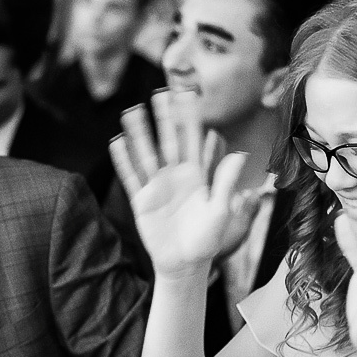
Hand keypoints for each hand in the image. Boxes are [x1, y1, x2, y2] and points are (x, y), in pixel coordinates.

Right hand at [110, 90, 258, 277]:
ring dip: (139, 133)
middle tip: (159, 93)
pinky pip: (131, 176)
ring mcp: (157, 187)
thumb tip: (239, 154)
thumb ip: (226, 182)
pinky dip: (124, 160)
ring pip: (146, 153)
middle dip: (164, 117)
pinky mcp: (141, 201)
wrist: (185, 264)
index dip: (190, 118)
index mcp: (197, 175)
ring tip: (132, 111)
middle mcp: (176, 176)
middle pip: (168, 140)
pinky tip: (117, 142)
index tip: (187, 95)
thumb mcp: (220, 210)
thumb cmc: (207, 240)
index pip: (193, 140)